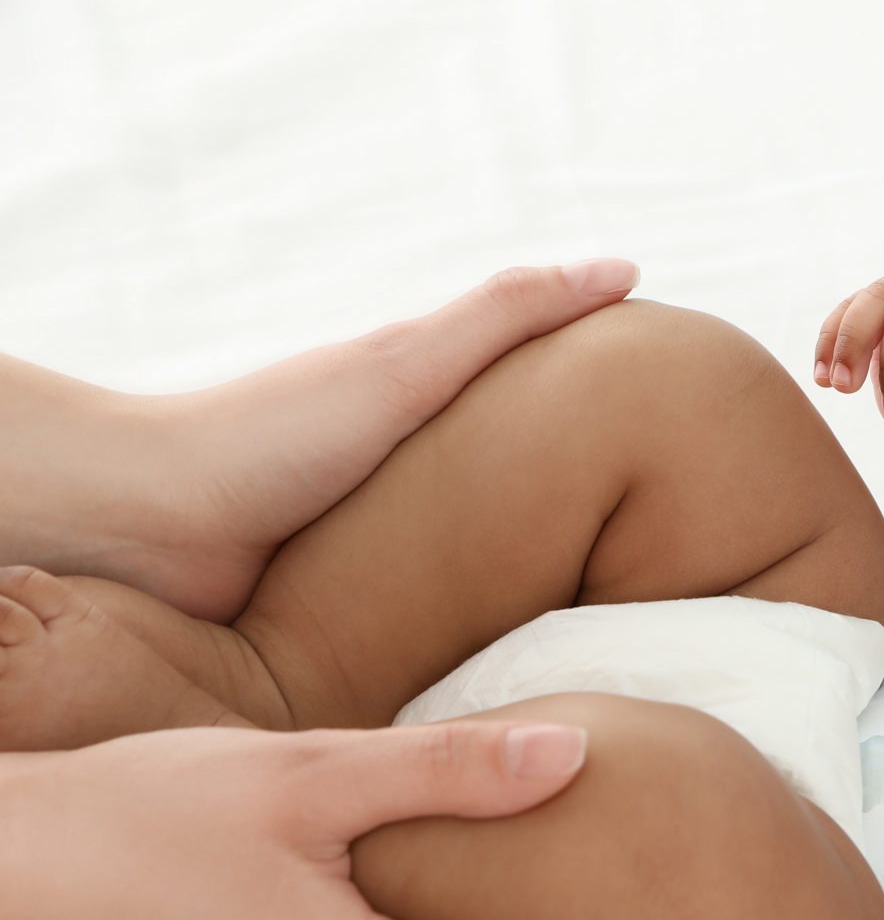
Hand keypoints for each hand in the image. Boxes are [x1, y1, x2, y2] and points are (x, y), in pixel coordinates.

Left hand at [68, 260, 641, 623]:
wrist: (160, 529)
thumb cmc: (274, 435)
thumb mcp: (411, 362)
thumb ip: (509, 317)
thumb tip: (624, 268)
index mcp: (426, 401)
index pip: (540, 393)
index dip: (610, 402)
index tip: (688, 420)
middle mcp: (413, 467)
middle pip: (528, 480)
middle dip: (593, 504)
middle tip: (678, 535)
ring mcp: (390, 539)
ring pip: (493, 555)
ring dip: (547, 578)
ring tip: (628, 611)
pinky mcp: (366, 607)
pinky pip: (448, 616)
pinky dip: (492, 627)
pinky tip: (540, 651)